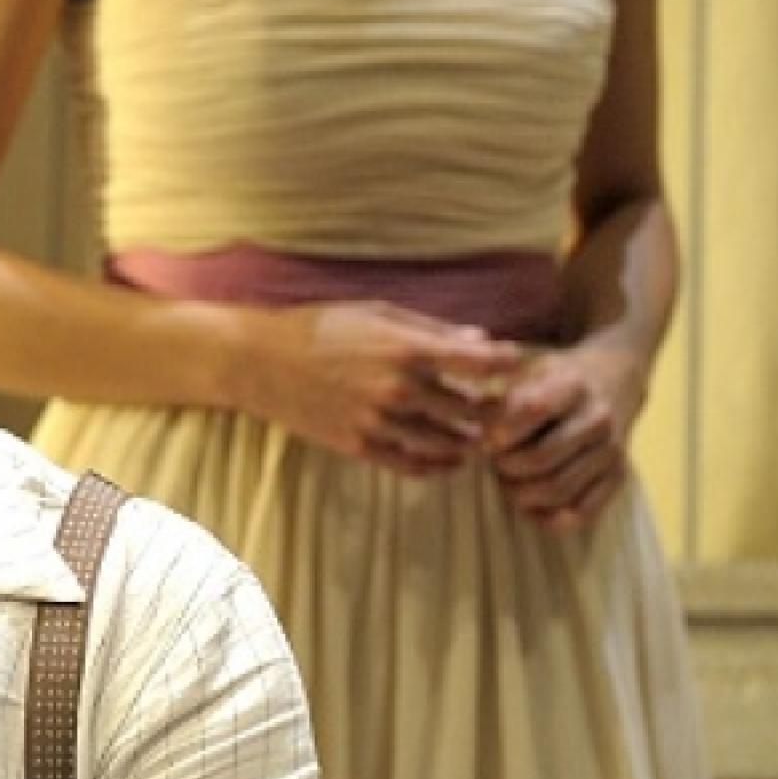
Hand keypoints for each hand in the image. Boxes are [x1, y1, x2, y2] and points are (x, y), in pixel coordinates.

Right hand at [241, 302, 525, 474]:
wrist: (259, 360)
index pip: (481, 363)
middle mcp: (398, 388)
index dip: (509, 364)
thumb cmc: (318, 327)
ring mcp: (378, 421)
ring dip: (470, 441)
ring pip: (448, 443)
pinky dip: (439, 466)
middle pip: (474, 410)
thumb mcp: (375, 313)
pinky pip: (413, 465)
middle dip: (495, 409)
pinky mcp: (358, 445)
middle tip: (502, 407)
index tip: (517, 364)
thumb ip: (431, 329)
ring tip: (476, 435)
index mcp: (406, 348)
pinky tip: (448, 459)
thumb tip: (481, 341)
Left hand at [484, 345, 646, 531]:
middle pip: (542, 458)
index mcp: (572, 385)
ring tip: (506, 482)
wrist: (612, 380)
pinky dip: (550, 519)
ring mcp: (611, 450)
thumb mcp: (526, 370)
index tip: (488, 440)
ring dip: (521, 494)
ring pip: (559, 489)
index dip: (504, 430)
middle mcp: (598, 418)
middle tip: (493, 464)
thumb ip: (498, 396)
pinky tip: (529, 509)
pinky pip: (585, 512)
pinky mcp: (618, 477)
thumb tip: (473, 429)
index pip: (536, 409)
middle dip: (506, 468)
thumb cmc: (553, 380)